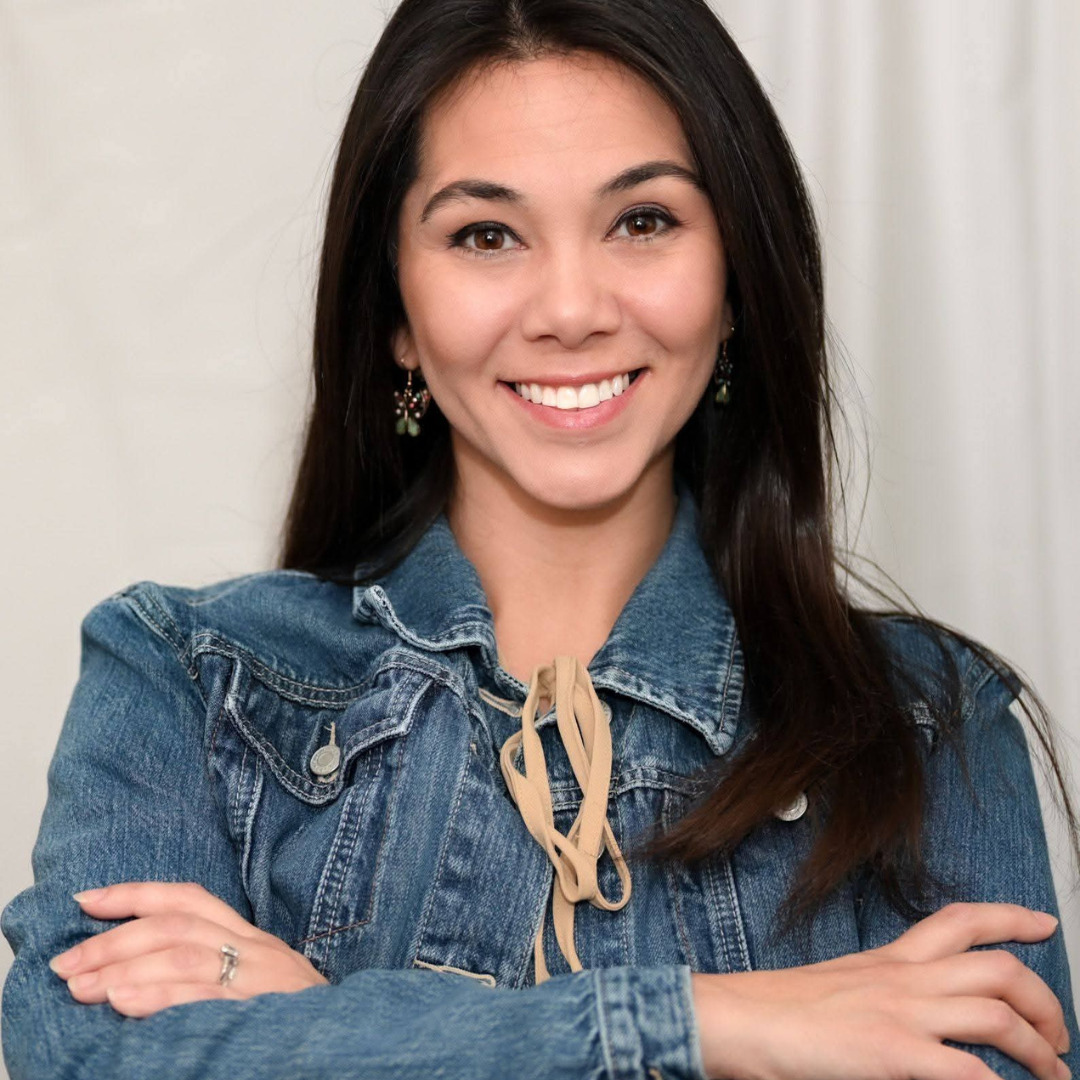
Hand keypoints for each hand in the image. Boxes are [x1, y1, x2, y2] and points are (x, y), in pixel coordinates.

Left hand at [49, 882, 328, 1017]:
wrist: (352, 1044)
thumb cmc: (297, 1022)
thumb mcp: (258, 987)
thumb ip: (211, 975)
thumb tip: (136, 978)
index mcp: (253, 940)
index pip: (190, 899)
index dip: (136, 893)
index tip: (87, 900)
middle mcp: (257, 949)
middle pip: (178, 923)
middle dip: (115, 938)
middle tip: (68, 962)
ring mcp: (260, 976)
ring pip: (185, 953)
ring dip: (125, 965)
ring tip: (82, 984)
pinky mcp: (260, 1008)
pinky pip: (203, 996)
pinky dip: (158, 996)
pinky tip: (124, 1002)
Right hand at [691, 902, 1069, 1079]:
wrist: (737, 1017)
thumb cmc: (778, 1009)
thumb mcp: (840, 988)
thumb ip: (881, 995)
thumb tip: (916, 1017)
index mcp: (889, 960)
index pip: (959, 921)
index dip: (1011, 917)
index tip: (1044, 924)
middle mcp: (903, 978)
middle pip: (998, 969)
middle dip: (1045, 1002)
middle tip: (1058, 1036)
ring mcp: (900, 1013)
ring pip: (998, 1016)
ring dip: (1040, 1051)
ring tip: (1053, 1076)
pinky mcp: (891, 1052)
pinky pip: (968, 1072)